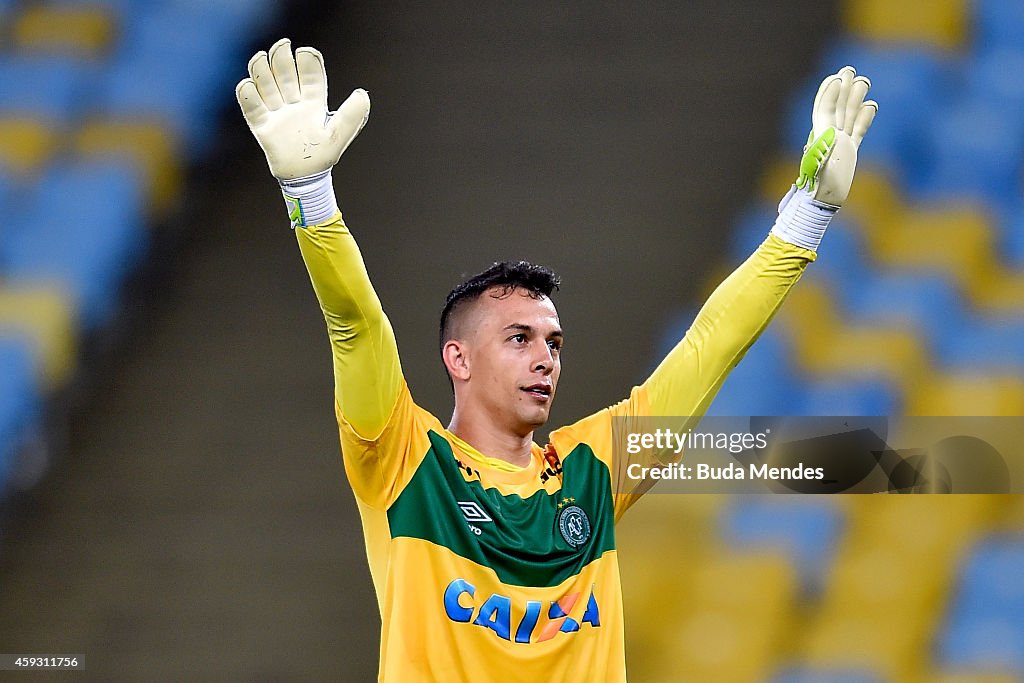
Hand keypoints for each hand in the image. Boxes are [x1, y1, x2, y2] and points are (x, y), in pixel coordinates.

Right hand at [236, 38, 369, 180]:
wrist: (304, 178)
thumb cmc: (324, 155)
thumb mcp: (340, 134)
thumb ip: (352, 115)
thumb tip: (362, 93)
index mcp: (314, 101)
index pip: (310, 74)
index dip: (308, 60)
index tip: (306, 52)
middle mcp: (294, 102)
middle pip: (285, 73)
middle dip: (282, 58)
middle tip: (282, 45)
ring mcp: (277, 112)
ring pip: (266, 84)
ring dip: (261, 69)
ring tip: (261, 58)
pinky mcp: (262, 125)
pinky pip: (251, 106)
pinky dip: (247, 94)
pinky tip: (248, 85)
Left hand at [796, 66, 876, 206]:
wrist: (824, 201)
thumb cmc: (819, 187)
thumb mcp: (819, 168)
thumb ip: (823, 150)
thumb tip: (831, 134)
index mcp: (821, 137)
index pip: (825, 109)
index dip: (830, 94)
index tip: (837, 78)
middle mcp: (831, 136)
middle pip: (838, 108)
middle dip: (843, 89)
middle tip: (849, 69)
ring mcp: (841, 143)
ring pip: (849, 116)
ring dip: (855, 98)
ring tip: (863, 81)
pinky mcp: (850, 151)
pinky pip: (858, 130)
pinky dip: (864, 118)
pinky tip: (871, 105)